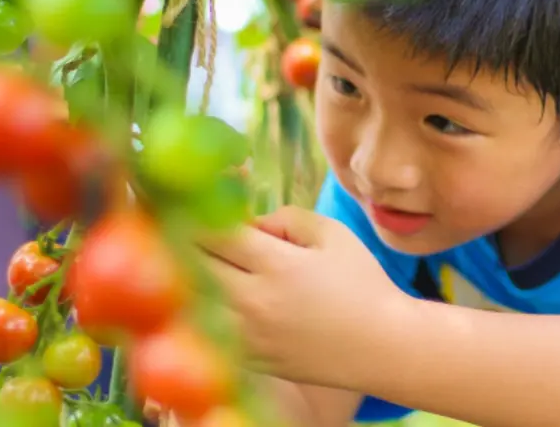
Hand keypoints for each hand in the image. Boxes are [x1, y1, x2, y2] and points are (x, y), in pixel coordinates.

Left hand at [197, 205, 413, 387]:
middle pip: (192, 265)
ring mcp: (247, 336)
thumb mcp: (334, 235)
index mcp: (276, 265)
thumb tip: (251, 222)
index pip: (213, 232)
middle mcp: (253, 302)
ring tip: (182, 260)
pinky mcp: (249, 359)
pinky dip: (197, 312)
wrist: (383, 347)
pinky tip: (201, 298)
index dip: (194, 211)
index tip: (188, 201)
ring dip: (183, 277)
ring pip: (191, 302)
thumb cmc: (363, 285)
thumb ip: (287, 218)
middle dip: (181, 240)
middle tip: (176, 226)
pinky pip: (205, 333)